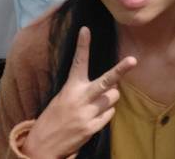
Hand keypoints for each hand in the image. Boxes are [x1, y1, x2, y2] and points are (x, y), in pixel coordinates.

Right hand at [26, 26, 136, 157]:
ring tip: (96, 104)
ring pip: (113, 97)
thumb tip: (111, 84)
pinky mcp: (91, 128)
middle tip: (133, 60)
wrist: (41, 146)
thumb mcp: (63, 98)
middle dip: (120, 71)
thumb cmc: (54, 118)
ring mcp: (87, 114)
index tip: (85, 29)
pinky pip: (110, 114)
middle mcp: (80, 99)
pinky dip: (106, 113)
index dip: (82, 45)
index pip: (77, 62)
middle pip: (106, 81)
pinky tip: (94, 117)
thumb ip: (84, 90)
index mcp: (70, 88)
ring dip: (110, 98)